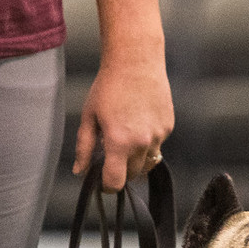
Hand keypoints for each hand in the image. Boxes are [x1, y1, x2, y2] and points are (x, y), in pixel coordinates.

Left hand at [74, 57, 172, 191]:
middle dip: (121, 171)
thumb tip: (79, 171)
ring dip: (135, 159)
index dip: (107, 186)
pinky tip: (138, 122)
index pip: (116, 182)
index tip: (102, 181)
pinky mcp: (168, 127)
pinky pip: (157, 146)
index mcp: (119, 142)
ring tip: (125, 137)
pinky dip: (147, 143)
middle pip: (132, 175)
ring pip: (147, 163)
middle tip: (110, 156)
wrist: (136, 61)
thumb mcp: (89, 117)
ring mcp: (158, 136)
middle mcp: (142, 143)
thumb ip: (84, 148)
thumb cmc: (108, 87)